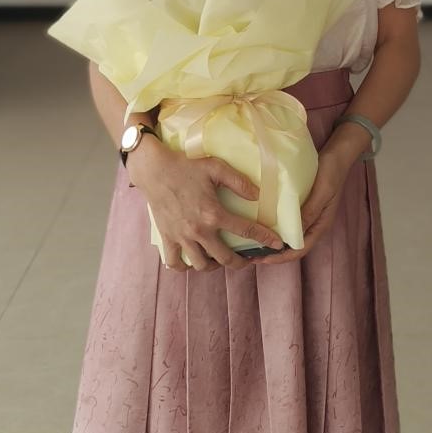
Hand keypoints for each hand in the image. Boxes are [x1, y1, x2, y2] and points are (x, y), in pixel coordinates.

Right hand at [126, 133, 285, 273]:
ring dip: (214, 266)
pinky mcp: (167, 238)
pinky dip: (184, 266)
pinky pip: (175, 263)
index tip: (277, 244)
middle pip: (225, 258)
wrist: (154, 170)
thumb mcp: (215, 167)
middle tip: (246, 259)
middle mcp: (199, 230)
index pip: (246, 230)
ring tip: (219, 259)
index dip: (264, 238)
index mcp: (213, 213)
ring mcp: (182, 237)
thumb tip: (257, 195)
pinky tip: (192, 260)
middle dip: (240, 262)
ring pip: (201, 265)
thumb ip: (238, 181)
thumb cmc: (185, 166)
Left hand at [256, 141, 355, 265]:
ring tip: (252, 241)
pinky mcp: (302, 205)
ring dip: (272, 241)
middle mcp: (313, 224)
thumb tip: (292, 234)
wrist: (338, 154)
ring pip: (289, 235)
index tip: (261, 258)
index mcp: (320, 225)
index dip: (280, 257)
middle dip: (273, 253)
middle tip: (251, 254)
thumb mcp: (321, 192)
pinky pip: (287, 221)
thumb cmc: (331, 172)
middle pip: (292, 246)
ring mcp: (308, 215)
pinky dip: (274, 226)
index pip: (299, 250)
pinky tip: (261, 222)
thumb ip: (309, 212)